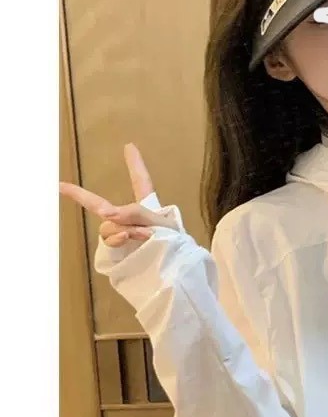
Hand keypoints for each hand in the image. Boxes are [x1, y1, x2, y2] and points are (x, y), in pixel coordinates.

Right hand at [59, 143, 177, 246]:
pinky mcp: (119, 252)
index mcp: (149, 208)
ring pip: (107, 226)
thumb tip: (107, 214)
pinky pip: (108, 240)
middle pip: (104, 207)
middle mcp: (132, 220)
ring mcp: (124, 236)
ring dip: (122, 228)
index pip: (142, 182)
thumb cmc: (176, 245)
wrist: (177, 270)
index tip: (129, 146)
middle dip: (82, 197)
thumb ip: (136, 213)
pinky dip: (118, 239)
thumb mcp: (161, 224)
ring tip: (144, 235)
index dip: (136, 164)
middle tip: (62, 186)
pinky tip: (128, 239)